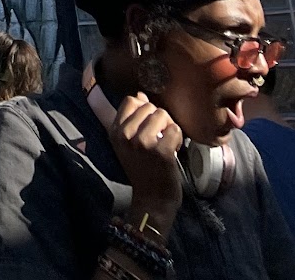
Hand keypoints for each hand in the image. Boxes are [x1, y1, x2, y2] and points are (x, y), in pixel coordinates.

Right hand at [107, 92, 181, 239]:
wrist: (152, 200)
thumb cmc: (143, 170)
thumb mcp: (128, 143)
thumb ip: (132, 118)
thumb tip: (140, 95)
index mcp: (115, 131)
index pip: (131, 101)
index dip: (145, 109)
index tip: (149, 125)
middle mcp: (126, 135)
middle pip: (149, 106)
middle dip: (159, 118)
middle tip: (160, 136)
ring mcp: (142, 143)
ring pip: (162, 114)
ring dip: (169, 127)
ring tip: (167, 142)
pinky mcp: (161, 152)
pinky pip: (175, 129)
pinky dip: (178, 138)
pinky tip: (174, 149)